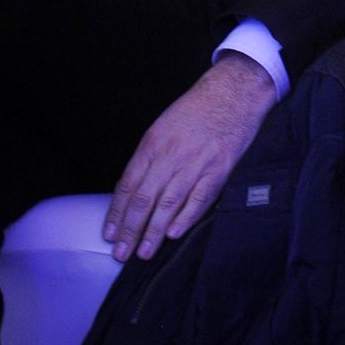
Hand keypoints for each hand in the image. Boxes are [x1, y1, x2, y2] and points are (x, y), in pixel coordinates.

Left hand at [104, 53, 277, 261]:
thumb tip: (132, 190)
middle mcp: (171, 154)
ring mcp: (197, 162)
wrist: (234, 91)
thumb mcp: (162, 127)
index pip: (127, 185)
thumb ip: (148, 158)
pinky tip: (174, 233)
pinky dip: (186, 217)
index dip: (116, 213)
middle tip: (121, 253)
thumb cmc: (197, 109)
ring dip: (154, 231)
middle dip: (130, 230)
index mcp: (153, 144)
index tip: (110, 234)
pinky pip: (200, 198)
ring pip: (169, 203)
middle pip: (144, 199)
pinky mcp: (220, 168)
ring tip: (144, 252)